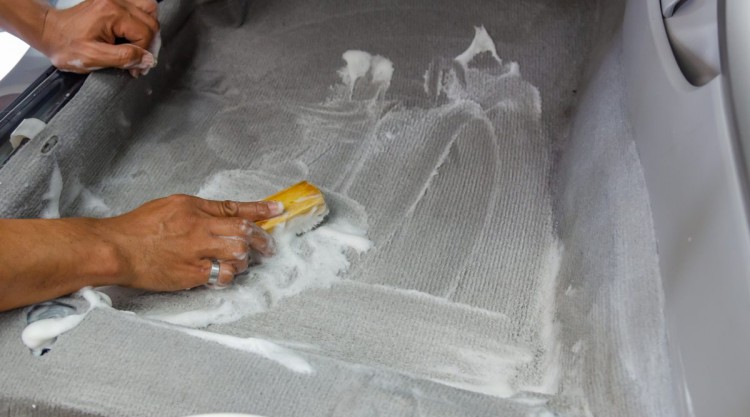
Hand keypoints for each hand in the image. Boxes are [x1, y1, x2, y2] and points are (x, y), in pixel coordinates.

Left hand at [41, 0, 159, 76]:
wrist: (49, 32)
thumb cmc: (66, 46)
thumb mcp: (93, 58)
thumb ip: (123, 58)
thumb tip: (148, 60)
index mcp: (112, 13)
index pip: (145, 33)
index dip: (144, 54)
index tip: (136, 69)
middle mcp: (116, 1)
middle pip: (151, 21)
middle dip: (150, 44)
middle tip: (140, 61)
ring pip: (149, 9)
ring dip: (149, 29)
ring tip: (141, 45)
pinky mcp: (113, 1)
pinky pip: (139, 5)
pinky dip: (143, 20)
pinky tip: (136, 33)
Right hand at [101, 194, 282, 290]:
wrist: (116, 249)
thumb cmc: (139, 227)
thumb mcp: (172, 205)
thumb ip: (202, 209)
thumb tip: (228, 212)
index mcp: (194, 209)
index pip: (235, 208)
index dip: (260, 209)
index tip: (278, 209)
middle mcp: (198, 229)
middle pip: (243, 232)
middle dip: (261, 239)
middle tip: (268, 246)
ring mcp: (195, 253)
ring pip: (237, 254)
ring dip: (245, 258)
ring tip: (242, 260)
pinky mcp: (190, 275)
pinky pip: (222, 275)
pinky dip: (229, 274)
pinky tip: (226, 272)